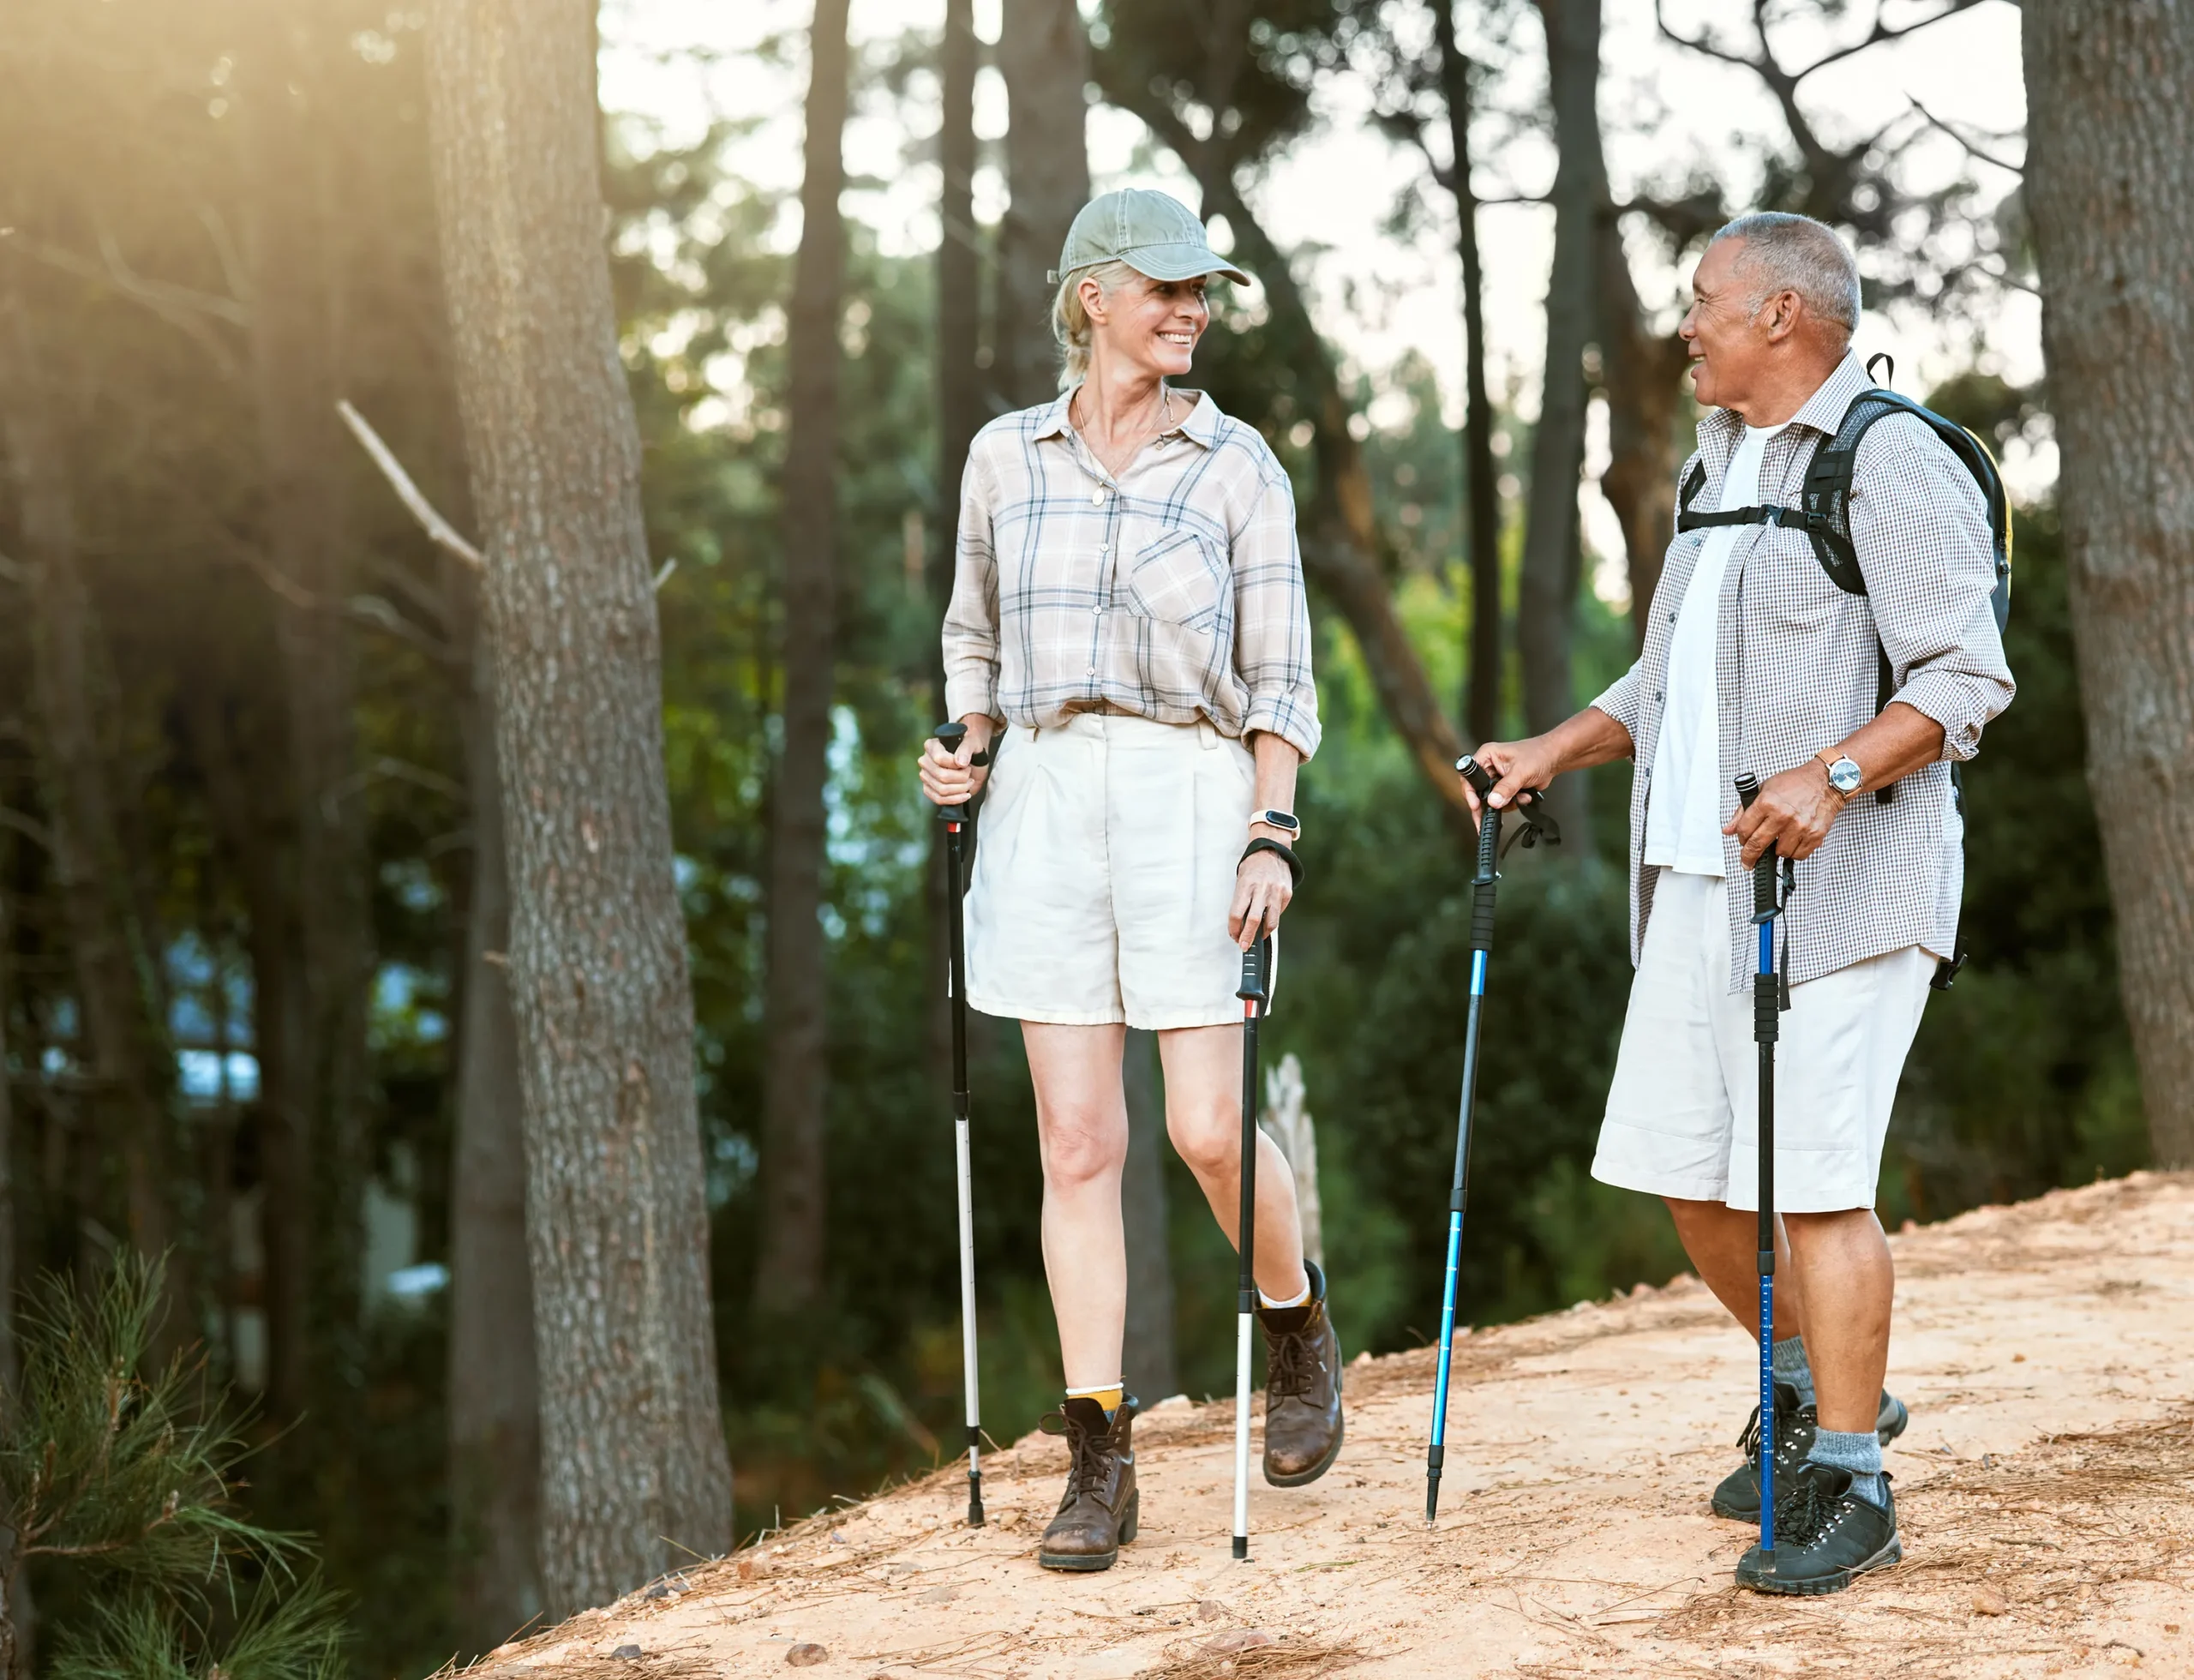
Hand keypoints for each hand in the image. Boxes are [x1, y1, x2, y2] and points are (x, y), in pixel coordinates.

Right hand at [917, 717, 994, 806]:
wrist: (973, 759)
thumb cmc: (971, 748)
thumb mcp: (972, 742)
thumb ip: (966, 749)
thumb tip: (960, 762)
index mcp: (931, 746)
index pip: (939, 759)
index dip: (955, 765)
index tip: (966, 764)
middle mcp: (925, 761)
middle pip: (941, 776)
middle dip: (961, 778)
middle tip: (969, 773)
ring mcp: (925, 776)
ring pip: (941, 790)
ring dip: (961, 789)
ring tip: (969, 782)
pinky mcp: (928, 789)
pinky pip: (939, 799)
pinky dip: (955, 799)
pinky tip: (965, 794)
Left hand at [1229, 848, 1292, 948]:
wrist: (1271, 851)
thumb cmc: (1253, 867)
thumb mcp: (1241, 881)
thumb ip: (1241, 902)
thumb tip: (1240, 925)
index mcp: (1246, 886)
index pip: (1237, 914)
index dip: (1234, 929)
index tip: (1234, 935)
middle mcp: (1262, 889)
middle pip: (1253, 920)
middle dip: (1248, 937)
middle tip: (1244, 946)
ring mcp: (1276, 892)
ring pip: (1271, 922)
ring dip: (1263, 933)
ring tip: (1258, 936)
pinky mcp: (1287, 894)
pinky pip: (1278, 913)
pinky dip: (1272, 919)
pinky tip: (1267, 919)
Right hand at [1458, 734, 1562, 818]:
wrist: (1554, 758)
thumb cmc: (1538, 754)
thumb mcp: (1521, 772)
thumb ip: (1506, 787)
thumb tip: (1493, 802)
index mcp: (1486, 756)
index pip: (1469, 777)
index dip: (1470, 792)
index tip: (1475, 806)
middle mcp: (1488, 766)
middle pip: (1478, 791)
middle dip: (1491, 802)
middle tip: (1493, 814)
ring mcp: (1496, 777)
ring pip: (1491, 799)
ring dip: (1506, 803)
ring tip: (1521, 796)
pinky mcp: (1505, 786)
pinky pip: (1501, 801)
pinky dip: (1513, 803)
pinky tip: (1524, 796)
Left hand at [1725, 760, 1841, 866]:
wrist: (1824, 781)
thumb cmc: (1795, 783)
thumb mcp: (1764, 789)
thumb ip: (1743, 811)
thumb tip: (1728, 830)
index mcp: (1767, 803)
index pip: (1744, 830)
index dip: (1740, 839)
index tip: (1742, 842)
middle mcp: (1783, 816)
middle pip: (1757, 845)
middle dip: (1749, 857)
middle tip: (1747, 862)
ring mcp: (1800, 827)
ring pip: (1780, 853)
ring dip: (1777, 851)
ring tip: (1779, 839)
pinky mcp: (1815, 835)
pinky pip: (1799, 855)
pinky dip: (1794, 852)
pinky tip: (1793, 841)